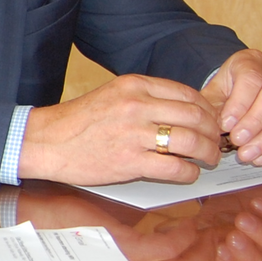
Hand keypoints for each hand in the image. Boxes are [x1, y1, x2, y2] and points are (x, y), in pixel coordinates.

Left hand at [18, 193, 213, 260]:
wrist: (30, 217)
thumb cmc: (66, 229)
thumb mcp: (107, 246)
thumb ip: (136, 250)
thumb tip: (170, 244)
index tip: (212, 254)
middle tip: (216, 240)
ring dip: (201, 251)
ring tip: (205, 231)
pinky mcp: (118, 249)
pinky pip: (165, 248)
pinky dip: (182, 235)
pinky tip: (185, 222)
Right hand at [19, 74, 222, 185]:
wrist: (46, 142)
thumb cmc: (77, 122)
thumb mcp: (112, 95)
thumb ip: (145, 98)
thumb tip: (181, 111)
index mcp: (134, 86)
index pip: (188, 94)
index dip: (207, 110)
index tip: (211, 121)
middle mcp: (137, 106)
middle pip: (195, 116)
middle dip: (213, 132)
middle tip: (215, 143)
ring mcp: (134, 134)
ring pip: (191, 141)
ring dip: (207, 153)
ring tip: (208, 160)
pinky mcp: (130, 162)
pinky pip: (175, 168)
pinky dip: (189, 173)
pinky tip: (188, 174)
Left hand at [202, 49, 261, 165]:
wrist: (242, 87)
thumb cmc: (228, 89)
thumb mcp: (214, 92)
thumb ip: (211, 107)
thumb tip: (211, 128)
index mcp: (251, 60)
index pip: (251, 78)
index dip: (240, 103)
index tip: (226, 124)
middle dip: (256, 122)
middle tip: (238, 141)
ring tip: (248, 154)